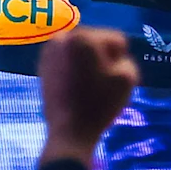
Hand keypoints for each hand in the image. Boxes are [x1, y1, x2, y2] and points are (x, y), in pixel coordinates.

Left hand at [39, 26, 137, 165]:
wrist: (70, 132)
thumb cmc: (100, 104)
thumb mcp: (127, 78)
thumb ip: (126, 59)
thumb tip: (113, 57)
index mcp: (83, 37)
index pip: (115, 40)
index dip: (120, 61)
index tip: (113, 79)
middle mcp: (62, 38)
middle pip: (96, 42)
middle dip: (102, 58)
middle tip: (102, 82)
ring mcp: (49, 53)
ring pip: (81, 51)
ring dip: (88, 63)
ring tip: (89, 86)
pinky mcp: (42, 67)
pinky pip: (68, 61)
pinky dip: (74, 69)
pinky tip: (77, 88)